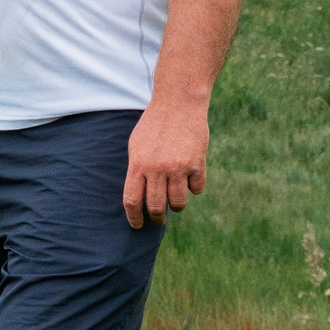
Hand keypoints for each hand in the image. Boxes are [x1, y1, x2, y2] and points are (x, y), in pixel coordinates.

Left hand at [123, 99, 209, 227]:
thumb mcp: (136, 146)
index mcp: (138, 165)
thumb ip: (137, 170)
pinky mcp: (197, 164)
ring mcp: (178, 167)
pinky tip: (191, 180)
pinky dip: (194, 188)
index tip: (137, 226)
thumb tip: (138, 197)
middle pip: (156, 207)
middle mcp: (157, 169)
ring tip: (176, 202)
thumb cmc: (154, 125)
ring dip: (177, 205)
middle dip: (157, 218)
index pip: (132, 200)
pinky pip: (197, 188)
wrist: (178, 104)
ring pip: (179, 203)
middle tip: (159, 220)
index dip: (134, 217)